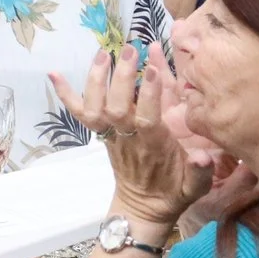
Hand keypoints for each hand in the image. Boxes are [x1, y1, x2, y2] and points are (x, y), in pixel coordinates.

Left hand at [50, 43, 208, 225]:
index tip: (152, 69)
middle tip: (129, 49)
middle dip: (122, 77)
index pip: (148, 118)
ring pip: (96, 107)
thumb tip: (203, 157)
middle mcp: (129, 138)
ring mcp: (111, 135)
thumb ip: (200, 173)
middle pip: (118, 107)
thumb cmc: (172, 192)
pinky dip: (66, 95)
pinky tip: (54, 74)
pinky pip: (80, 114)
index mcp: (154, 147)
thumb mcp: (195, 188)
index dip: (150, 95)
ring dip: (96, 79)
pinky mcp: (102, 134)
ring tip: (103, 52)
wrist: (142, 208)